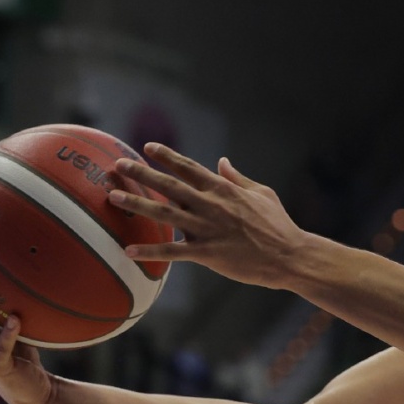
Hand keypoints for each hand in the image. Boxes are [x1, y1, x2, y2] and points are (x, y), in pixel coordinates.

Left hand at [111, 145, 313, 289]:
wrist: (288, 256)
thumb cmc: (278, 224)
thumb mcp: (261, 193)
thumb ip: (237, 178)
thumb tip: (222, 161)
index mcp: (223, 189)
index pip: (188, 167)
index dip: (167, 156)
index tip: (147, 147)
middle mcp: (210, 205)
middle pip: (169, 185)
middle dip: (141, 174)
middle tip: (118, 166)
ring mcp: (206, 229)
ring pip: (164, 214)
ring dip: (137, 205)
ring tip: (114, 197)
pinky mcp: (206, 253)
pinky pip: (172, 252)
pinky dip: (150, 251)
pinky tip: (129, 250)